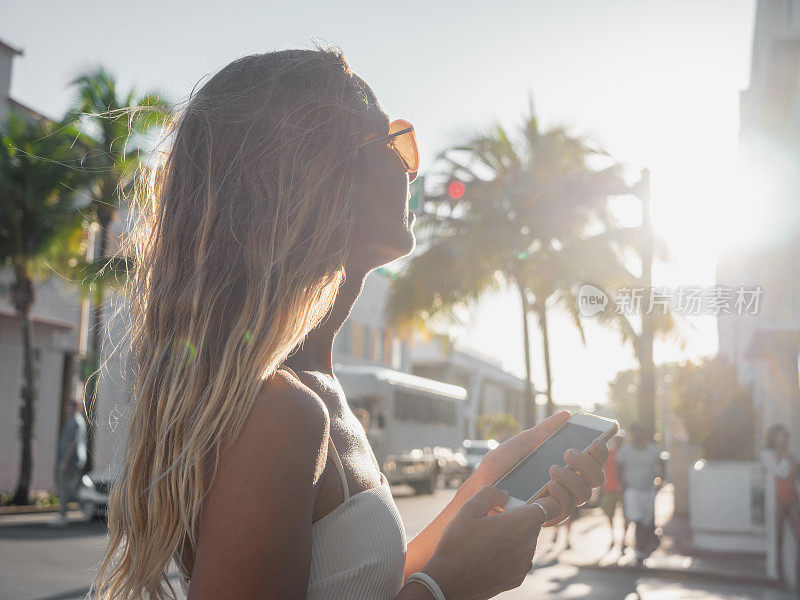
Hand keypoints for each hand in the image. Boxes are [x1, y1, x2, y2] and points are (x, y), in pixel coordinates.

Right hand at [422, 485, 559, 599]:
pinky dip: (509, 554)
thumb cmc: (457, 543)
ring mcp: (524, 563)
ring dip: (513, 537)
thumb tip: (504, 494)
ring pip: (526, 541)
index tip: (523, 503)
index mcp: (520, 523)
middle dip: (517, 519)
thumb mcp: (469, 508)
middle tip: (493, 521)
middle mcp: (528, 544)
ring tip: (487, 540)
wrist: (449, 581)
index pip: (548, 507)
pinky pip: (520, 558)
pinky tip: (488, 555)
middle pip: (533, 524)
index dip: (539, 500)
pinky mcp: (518, 578)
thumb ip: (490, 493)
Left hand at [462, 411, 608, 525]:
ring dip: (573, 479)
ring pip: (584, 494)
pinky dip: (562, 495)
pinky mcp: (549, 516)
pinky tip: (550, 485)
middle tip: (569, 452)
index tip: (596, 439)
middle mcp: (568, 485)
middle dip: (588, 463)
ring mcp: (560, 501)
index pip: (593, 460)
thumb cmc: (502, 465)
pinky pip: (567, 510)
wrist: (481, 486)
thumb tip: (567, 415)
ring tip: (553, 468)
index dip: (601, 451)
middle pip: (596, 478)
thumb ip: (544, 431)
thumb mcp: (522, 443)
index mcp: (566, 466)